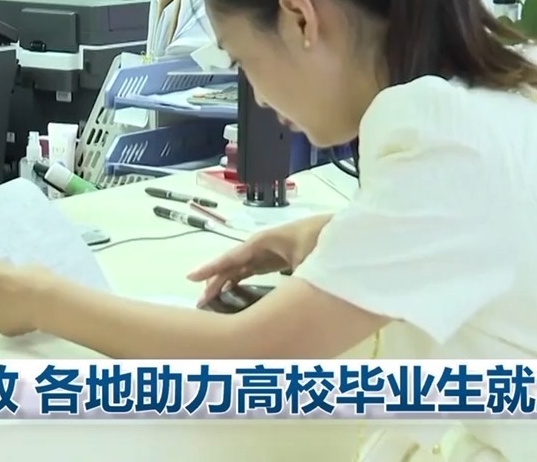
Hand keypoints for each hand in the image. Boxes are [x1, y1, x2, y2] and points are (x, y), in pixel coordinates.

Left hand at [0, 260, 51, 336]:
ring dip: (1, 307)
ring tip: (22, 304)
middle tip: (14, 289)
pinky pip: (3, 322)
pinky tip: (26, 316)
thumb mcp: (20, 266)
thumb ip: (9, 273)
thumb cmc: (36, 277)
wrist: (46, 302)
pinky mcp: (1, 330)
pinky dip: (12, 320)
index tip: (5, 273)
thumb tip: (12, 279)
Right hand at [186, 214, 329, 304]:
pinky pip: (254, 270)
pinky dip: (241, 280)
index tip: (191, 277)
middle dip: (215, 281)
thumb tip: (279, 305)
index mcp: (264, 243)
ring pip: (241, 268)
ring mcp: (270, 252)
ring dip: (227, 281)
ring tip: (212, 300)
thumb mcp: (306, 262)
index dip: (211, 268)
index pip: (232, 258)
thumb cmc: (323, 240)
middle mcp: (263, 247)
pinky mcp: (279, 259)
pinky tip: (235, 291)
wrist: (345, 232)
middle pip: (233, 265)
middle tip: (201, 302)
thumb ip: (288, 281)